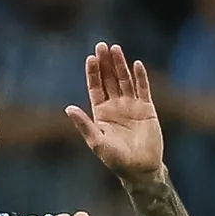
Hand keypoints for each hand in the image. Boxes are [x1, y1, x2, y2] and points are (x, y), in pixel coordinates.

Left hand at [68, 42, 164, 181]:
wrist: (141, 169)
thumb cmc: (117, 160)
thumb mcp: (97, 142)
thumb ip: (84, 125)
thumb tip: (68, 109)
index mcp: (101, 113)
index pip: (95, 87)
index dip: (93, 73)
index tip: (91, 58)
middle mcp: (116, 106)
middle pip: (109, 79)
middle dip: (105, 63)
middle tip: (102, 46)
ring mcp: (132, 106)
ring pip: (125, 80)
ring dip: (120, 65)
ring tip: (116, 49)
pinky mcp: (147, 109)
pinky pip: (143, 89)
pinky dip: (140, 77)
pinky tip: (136, 64)